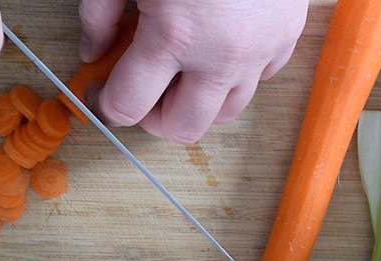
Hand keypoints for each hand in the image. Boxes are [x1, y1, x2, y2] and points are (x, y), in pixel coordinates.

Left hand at [80, 0, 307, 143]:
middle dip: (153, 117)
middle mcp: (221, 55)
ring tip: (181, 74)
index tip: (100, 93)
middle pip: (182, 127)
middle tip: (141, 92)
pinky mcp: (287, 37)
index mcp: (175, 36)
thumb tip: (93, 50)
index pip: (129, 106)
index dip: (105, 105)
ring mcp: (260, 50)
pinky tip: (217, 50)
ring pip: (225, 113)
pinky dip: (234, 77)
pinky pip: (259, 81)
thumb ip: (100, 13)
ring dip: (196, 103)